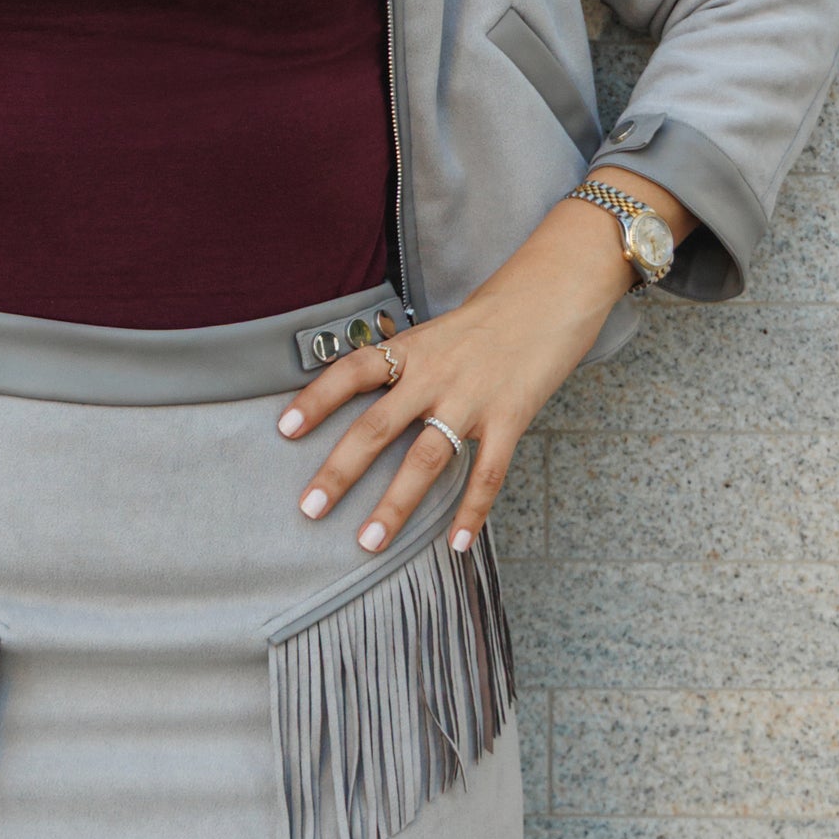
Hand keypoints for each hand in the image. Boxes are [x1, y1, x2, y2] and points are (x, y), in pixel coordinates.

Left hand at [277, 167, 691, 554]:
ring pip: (426, 458)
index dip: (316, 398)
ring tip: (369, 541)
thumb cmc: (492, 317)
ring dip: (395, 504)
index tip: (284, 429)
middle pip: (377, 425)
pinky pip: (487, 473)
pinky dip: (471, 511)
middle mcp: (434, 374)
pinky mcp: (511, 417)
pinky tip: (456, 544)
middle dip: (340, 471)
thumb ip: (406, 366)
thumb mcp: (437, 332)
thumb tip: (366, 398)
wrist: (553, 293)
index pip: (352, 371)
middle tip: (309, 509)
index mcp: (412, 349)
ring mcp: (473, 398)